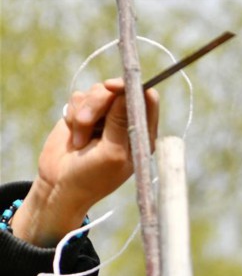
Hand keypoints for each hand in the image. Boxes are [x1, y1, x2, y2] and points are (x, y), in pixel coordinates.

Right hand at [11, 78, 158, 246]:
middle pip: (118, 91)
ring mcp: (105, 118)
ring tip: (80, 141)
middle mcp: (126, 123)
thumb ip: (120, 122)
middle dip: (98, 104)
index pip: (147, 100)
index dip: (131, 88)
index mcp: (141, 135)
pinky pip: (79, 98)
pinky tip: (74, 135)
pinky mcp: (85, 114)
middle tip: (86, 122)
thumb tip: (126, 93)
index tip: (112, 89)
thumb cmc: (92, 177)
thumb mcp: (111, 152)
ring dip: (83, 114)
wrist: (61, 186)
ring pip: (97, 92)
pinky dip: (73, 115)